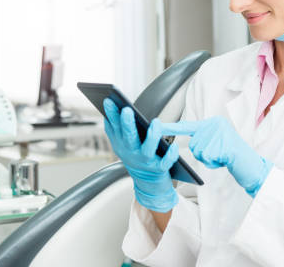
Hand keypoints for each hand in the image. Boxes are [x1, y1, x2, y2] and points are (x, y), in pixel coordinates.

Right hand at [103, 98, 179, 212]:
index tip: (109, 101)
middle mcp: (131, 152)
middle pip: (128, 137)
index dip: (111, 114)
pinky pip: (165, 163)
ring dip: (152, 136)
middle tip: (127, 110)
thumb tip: (109, 106)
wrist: (146, 182)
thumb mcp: (121, 144)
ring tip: (155, 122)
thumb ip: (114, 128)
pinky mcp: (159, 169)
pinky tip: (174, 146)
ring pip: (147, 150)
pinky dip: (170, 155)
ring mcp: (145, 161)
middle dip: (127, 124)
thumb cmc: (135, 156)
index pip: (114, 127)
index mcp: (121, 144)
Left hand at [159, 116, 272, 196]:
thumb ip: (201, 137)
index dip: (170, 127)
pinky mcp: (222, 144)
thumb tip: (182, 132)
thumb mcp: (216, 143)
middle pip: (194, 144)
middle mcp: (215, 124)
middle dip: (204, 153)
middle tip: (219, 154)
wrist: (251, 165)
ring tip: (223, 156)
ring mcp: (219, 133)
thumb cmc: (231, 156)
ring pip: (199, 151)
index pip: (188, 126)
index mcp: (213, 122)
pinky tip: (225, 159)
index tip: (155, 125)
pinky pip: (206, 157)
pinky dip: (214, 163)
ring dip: (209, 159)